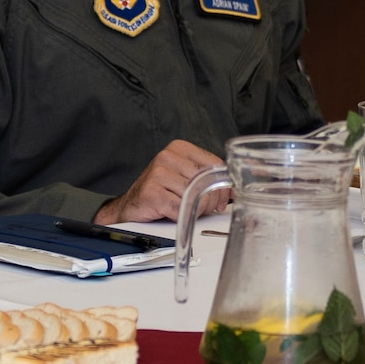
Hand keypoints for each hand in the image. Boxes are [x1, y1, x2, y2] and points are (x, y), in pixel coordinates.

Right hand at [95, 140, 224, 223]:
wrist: (131, 206)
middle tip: (204, 208)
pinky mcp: (153, 192)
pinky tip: (173, 213)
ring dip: (196, 210)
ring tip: (186, 210)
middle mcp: (167, 156)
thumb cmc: (160, 192)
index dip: (223, 185)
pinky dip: (182, 216)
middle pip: (207, 180)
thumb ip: (207, 177)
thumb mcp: (185, 177)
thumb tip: (233, 188)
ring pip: (196, 196)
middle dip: (211, 200)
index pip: (215, 164)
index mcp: (179, 148)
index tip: (222, 198)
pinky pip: (181, 209)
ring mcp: (158, 173)